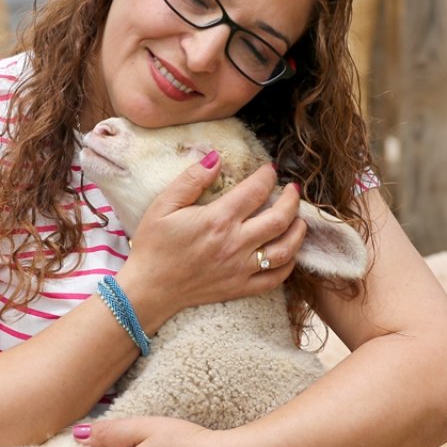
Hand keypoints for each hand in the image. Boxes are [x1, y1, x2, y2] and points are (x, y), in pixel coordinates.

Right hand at [116, 158, 307, 327]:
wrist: (148, 288)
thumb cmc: (153, 245)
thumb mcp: (163, 206)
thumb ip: (191, 180)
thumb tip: (215, 157)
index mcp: (217, 220)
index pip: (255, 191)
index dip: (267, 176)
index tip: (270, 169)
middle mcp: (235, 244)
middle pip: (279, 218)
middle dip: (291, 200)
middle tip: (292, 190)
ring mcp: (240, 268)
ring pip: (285, 250)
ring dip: (298, 231)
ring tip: (298, 219)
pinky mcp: (240, 288)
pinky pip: (275, 279)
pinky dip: (289, 265)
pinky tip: (289, 253)